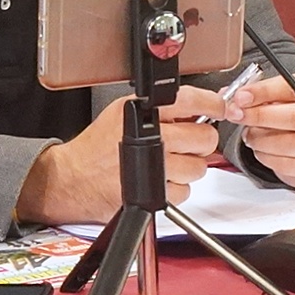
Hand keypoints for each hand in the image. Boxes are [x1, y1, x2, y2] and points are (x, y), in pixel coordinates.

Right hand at [14, 87, 227, 225]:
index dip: (213, 105)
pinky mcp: (155, 193)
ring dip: (188, 168)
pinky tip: (160, 181)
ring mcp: (155, 167)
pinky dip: (177, 189)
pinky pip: (185, 191)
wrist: (74, 178)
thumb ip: (160, 108)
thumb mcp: (123, 112)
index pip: (192, 100)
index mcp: (143, 112)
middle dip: (199, 143)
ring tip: (168, 164)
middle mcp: (151, 137)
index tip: (220, 108)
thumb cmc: (96, 148)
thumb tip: (199, 109)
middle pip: (203, 138)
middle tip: (186, 144)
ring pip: (198, 167)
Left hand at [233, 73, 294, 188]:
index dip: (263, 92)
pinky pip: (289, 165)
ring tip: (249, 135)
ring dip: (261, 140)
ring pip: (290, 144)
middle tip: (237, 116)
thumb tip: (230, 98)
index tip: (240, 96)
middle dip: (259, 117)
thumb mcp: (280, 95)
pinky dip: (268, 158)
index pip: (292, 87)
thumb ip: (258, 94)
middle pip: (294, 117)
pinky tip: (261, 150)